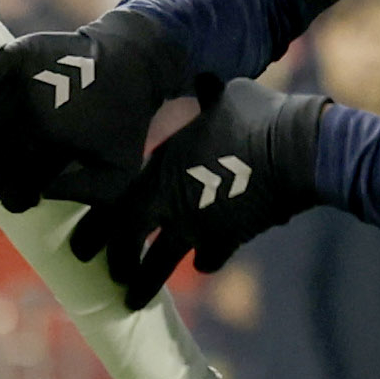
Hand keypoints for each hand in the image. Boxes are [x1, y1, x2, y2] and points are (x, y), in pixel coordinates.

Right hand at [0, 7, 190, 212]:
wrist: (130, 61)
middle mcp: (32, 106)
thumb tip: (41, 192)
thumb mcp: (120, 171)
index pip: (15, 181)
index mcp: (55, 138)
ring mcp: (19, 78)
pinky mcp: (12, 54)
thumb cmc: (123, 121)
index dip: (13, 198)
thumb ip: (84, 195)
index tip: (21, 201)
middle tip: (4, 175)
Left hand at [70, 79, 327, 306]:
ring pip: (160, 262)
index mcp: (161, 165)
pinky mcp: (227, 239)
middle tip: (104, 275)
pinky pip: (208, 258)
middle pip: (128, 238)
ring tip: (132, 300)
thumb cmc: (260, 114)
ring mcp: (197, 223)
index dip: (96, 222)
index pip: (116, 199)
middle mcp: (170, 199)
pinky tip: (201, 264)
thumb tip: (206, 77)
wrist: (298, 151)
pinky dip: (204, 260)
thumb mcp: (227, 95)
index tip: (81, 240)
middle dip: (113, 259)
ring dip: (145, 282)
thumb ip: (207, 94)